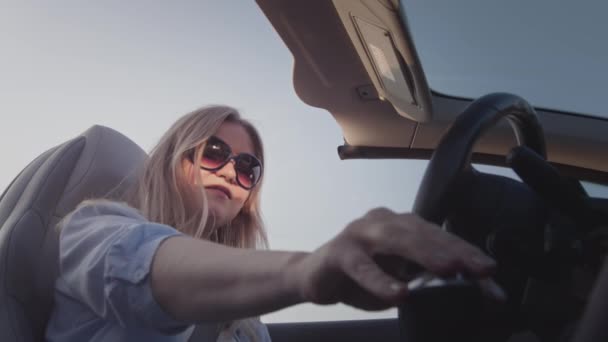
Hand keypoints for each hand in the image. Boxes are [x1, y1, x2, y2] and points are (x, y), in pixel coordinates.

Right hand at [289, 208, 497, 309]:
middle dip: (454, 250)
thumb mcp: (399, 281)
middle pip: (422, 232)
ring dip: (424, 254)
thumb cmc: (360, 278)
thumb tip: (468, 291)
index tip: (491, 273)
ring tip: (449, 270)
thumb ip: (426, 281)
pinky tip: (399, 294)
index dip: (466, 253)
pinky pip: (362, 267)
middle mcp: (383, 222)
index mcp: (401, 225)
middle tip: (481, 268)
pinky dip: (382, 280)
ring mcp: (360, 233)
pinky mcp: (339, 253)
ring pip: (395, 240)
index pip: (439, 237)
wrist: (312, 276)